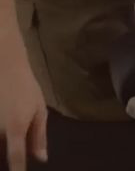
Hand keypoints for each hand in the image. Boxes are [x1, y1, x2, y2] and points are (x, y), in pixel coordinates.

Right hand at [1, 49, 47, 170]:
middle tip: (16, 142)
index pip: (16, 158)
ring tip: (12, 132)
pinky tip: (5, 124)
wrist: (4, 66)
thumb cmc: (25, 88)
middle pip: (0, 154)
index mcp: (16, 128)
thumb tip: (41, 159)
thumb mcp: (39, 109)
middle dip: (6, 157)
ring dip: (2, 146)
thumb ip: (39, 136)